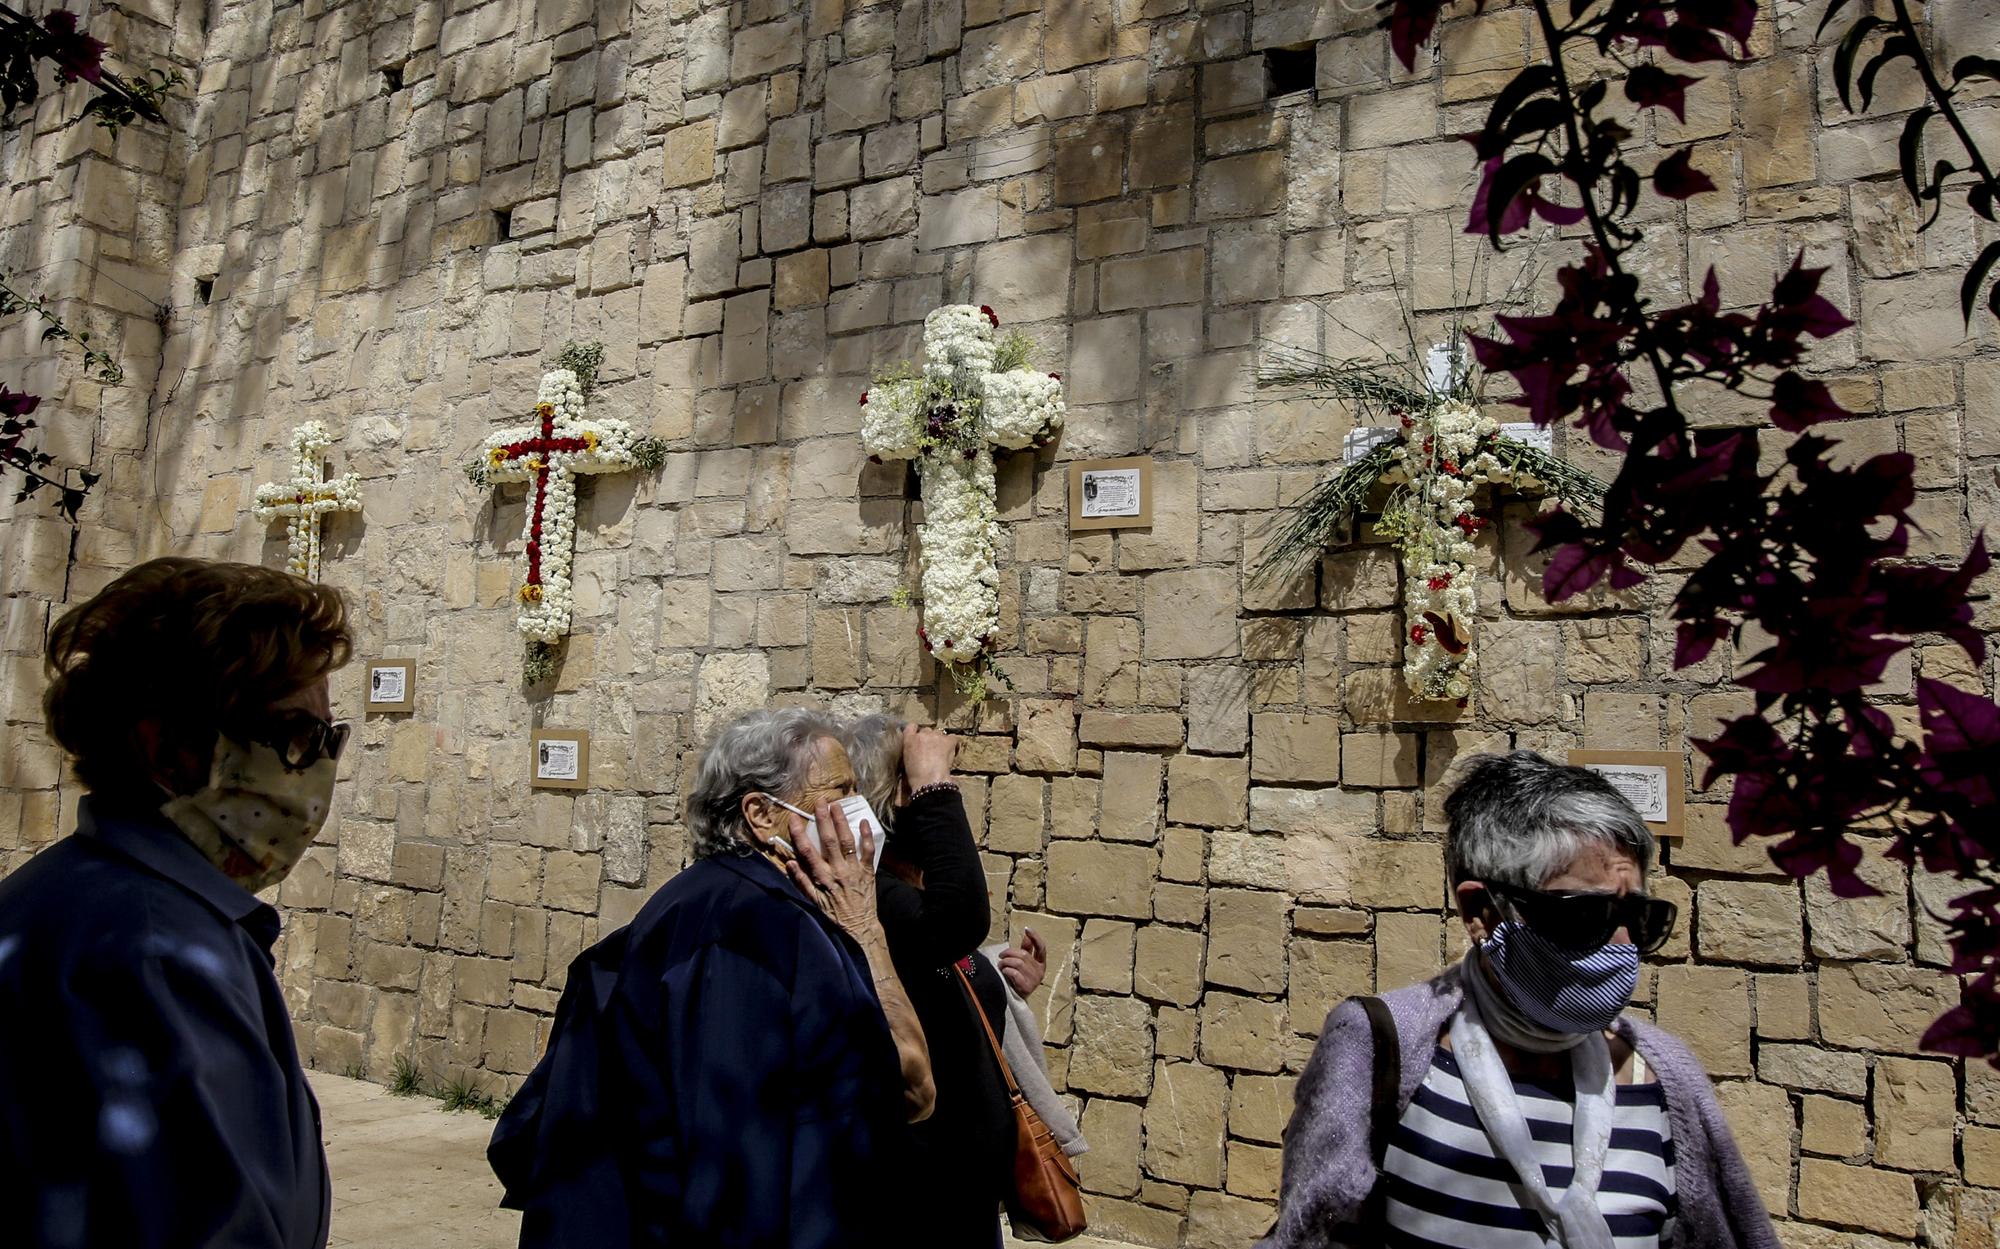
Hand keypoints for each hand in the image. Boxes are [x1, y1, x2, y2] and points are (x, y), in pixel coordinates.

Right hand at [785, 800, 880, 938]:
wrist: (860, 927)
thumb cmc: (835, 916)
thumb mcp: (813, 902)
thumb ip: (801, 881)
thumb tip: (789, 862)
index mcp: (822, 878)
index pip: (807, 852)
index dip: (799, 834)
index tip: (794, 819)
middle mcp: (838, 871)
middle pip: (829, 841)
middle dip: (823, 820)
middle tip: (820, 802)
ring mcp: (854, 870)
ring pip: (847, 841)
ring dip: (842, 822)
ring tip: (836, 806)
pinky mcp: (868, 871)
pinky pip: (868, 851)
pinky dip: (866, 836)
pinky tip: (863, 822)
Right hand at [901, 724, 957, 790]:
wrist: (929, 780)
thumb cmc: (916, 775)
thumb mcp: (906, 760)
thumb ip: (910, 749)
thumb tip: (916, 750)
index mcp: (909, 739)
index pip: (911, 727)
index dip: (916, 731)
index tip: (919, 738)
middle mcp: (923, 734)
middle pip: (927, 730)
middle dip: (929, 738)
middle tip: (931, 750)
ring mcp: (936, 736)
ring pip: (939, 733)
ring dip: (940, 741)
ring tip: (941, 753)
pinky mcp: (948, 741)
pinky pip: (953, 738)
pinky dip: (953, 744)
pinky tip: (952, 751)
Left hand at [998, 928, 1046, 996]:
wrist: (1017, 999)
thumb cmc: (1020, 978)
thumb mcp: (1025, 964)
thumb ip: (1027, 950)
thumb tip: (1027, 935)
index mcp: (1041, 963)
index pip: (1041, 947)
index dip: (1035, 937)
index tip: (1027, 929)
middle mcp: (1040, 971)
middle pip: (1024, 955)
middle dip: (1009, 953)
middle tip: (1001, 955)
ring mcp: (1034, 980)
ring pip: (1018, 963)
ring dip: (1006, 962)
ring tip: (1000, 965)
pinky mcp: (1027, 987)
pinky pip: (1015, 973)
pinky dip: (1007, 970)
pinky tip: (1004, 971)